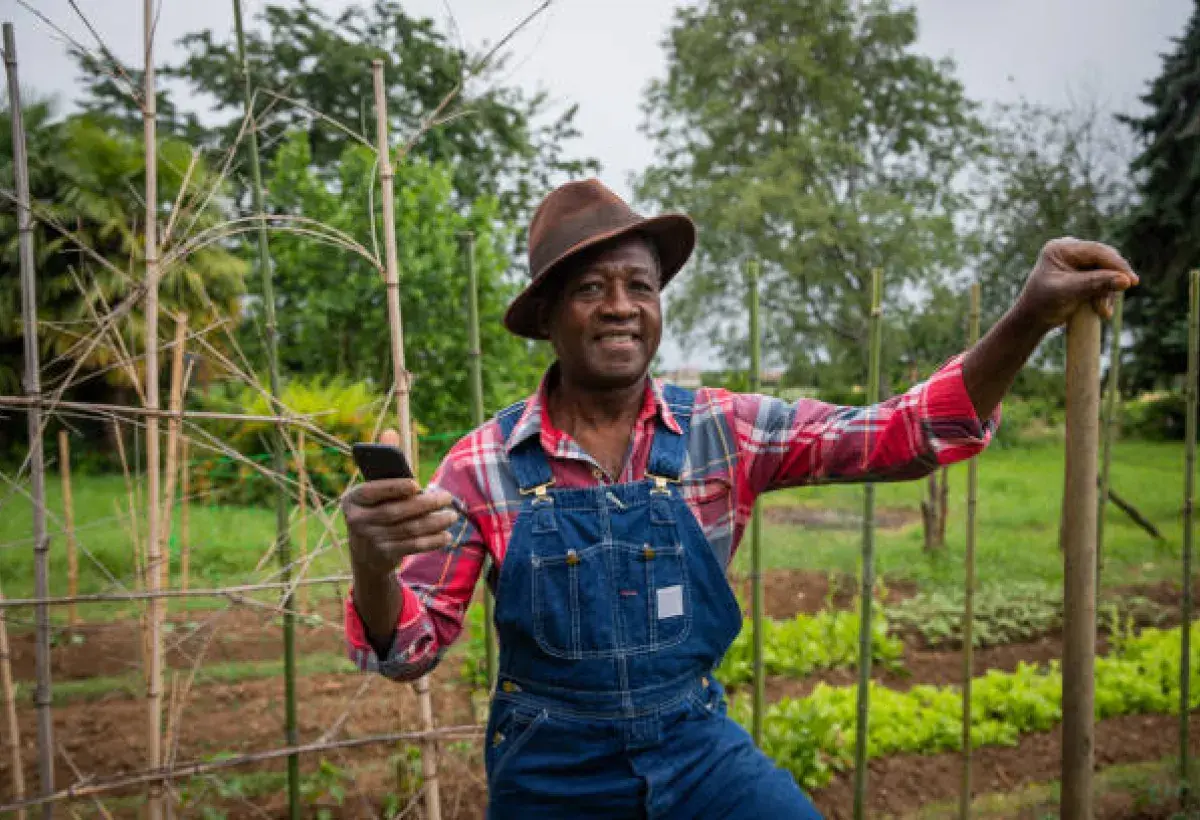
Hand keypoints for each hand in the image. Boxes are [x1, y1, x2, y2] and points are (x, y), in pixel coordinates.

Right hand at [341, 429, 456, 576]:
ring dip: (434, 523)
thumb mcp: (376, 488)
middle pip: (395, 512)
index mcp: (353, 500)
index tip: (415, 484)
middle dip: (424, 504)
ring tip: (452, 515)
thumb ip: (386, 463)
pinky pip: (412, 547)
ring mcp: (370, 541)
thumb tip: (391, 431)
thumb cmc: (377, 508)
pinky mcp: (385, 556)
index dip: (393, 488)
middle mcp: (358, 521)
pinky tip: (446, 535)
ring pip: (407, 530)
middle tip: (447, 497)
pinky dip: (431, 541)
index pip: (371, 492)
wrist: (367, 552)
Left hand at [1015, 238, 1139, 330]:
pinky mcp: (1085, 273)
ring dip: (1108, 292)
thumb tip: (1126, 280)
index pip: (1097, 251)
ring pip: (1108, 271)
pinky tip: (1102, 310)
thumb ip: (1095, 284)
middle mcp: (1072, 250)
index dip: (1117, 265)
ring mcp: (1079, 261)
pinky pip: (1105, 280)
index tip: (1131, 281)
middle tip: (1113, 301)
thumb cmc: (1043, 303)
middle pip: (1105, 260)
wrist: (1033, 319)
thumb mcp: (1068, 292)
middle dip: (1112, 282)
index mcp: (1061, 248)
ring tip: (1102, 311)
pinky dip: (1105, 295)